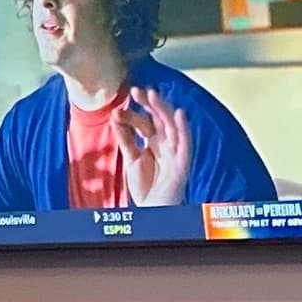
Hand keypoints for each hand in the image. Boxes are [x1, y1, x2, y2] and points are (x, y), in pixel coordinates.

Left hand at [115, 88, 194, 205]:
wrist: (153, 210)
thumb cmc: (145, 185)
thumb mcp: (131, 158)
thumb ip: (125, 139)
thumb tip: (116, 117)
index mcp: (154, 142)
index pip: (145, 122)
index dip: (134, 113)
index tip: (119, 106)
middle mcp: (166, 144)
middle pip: (159, 119)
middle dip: (149, 104)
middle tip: (136, 91)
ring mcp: (175, 151)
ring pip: (171, 126)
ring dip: (163, 110)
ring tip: (153, 95)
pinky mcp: (182, 162)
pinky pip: (186, 143)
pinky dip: (183, 128)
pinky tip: (179, 113)